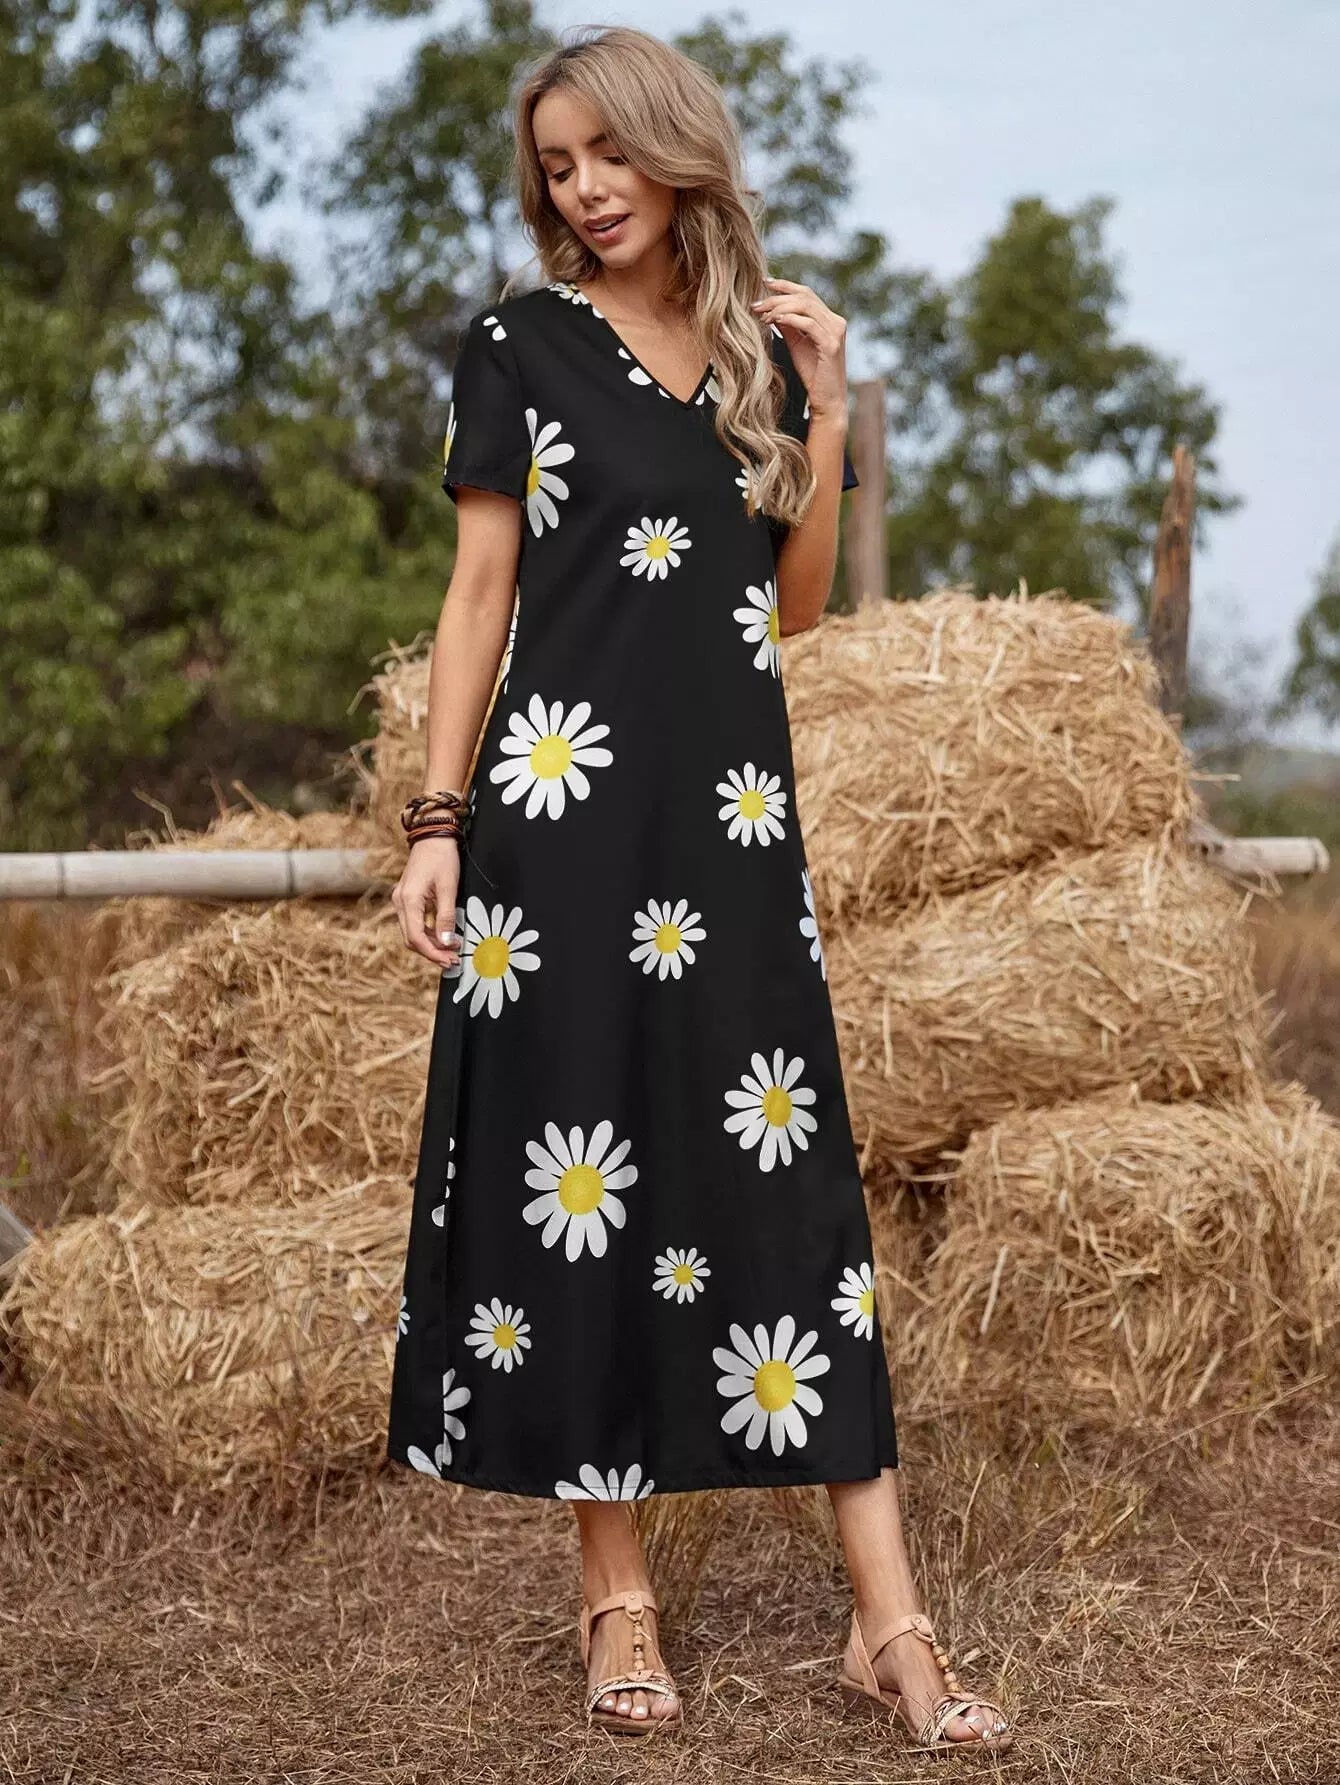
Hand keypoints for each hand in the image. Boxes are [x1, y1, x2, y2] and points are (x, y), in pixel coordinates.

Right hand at [391, 837, 461, 967]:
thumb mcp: (449, 887)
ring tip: (451, 951)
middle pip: (411, 939)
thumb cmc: (442, 857)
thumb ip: (446, 916)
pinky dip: (428, 933)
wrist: (432, 835)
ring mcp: (401, 900)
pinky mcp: (407, 899)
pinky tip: (443, 937)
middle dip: (432, 952)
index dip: (433, 953)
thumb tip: (447, 943)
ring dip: (430, 944)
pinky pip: (414, 923)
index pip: (416, 938)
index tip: (450, 960)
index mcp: (408, 900)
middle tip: (453, 960)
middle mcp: (399, 902)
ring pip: (412, 932)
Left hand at [750, 277, 848, 423]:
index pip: (806, 293)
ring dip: (780, 307)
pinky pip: (809, 323)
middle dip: (777, 296)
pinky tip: (774, 321)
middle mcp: (836, 321)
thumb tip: (772, 308)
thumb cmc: (813, 375)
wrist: (827, 400)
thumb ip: (788, 325)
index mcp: (829, 319)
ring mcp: (836, 331)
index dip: (785, 285)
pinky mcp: (831, 344)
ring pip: (806, 306)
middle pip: (805, 296)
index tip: (764, 282)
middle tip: (755, 303)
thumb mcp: (796, 344)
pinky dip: (790, 319)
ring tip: (761, 315)